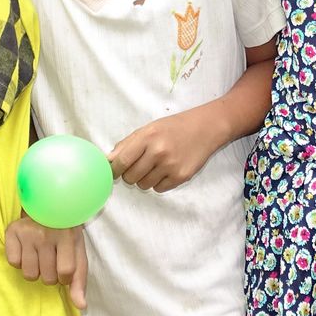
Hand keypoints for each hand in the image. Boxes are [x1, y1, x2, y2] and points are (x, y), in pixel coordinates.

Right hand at [4, 215, 87, 310]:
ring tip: (39, 254)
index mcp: (67, 237)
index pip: (66, 272)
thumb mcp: (78, 252)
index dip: (65, 277)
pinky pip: (13, 262)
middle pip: (47, 277)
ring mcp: (28, 233)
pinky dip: (19, 260)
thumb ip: (80, 280)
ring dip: (35, 269)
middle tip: (51, 257)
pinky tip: (26, 248)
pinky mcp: (12, 231)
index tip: (65, 267)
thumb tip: (80, 306)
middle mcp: (46, 234)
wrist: (47, 206)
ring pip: (29, 274)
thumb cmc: (65, 234)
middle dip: (50, 274)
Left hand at [109, 107, 223, 191]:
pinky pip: (159, 189)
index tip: (112, 173)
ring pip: (144, 185)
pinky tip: (166, 170)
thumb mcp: (150, 128)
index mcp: (148, 137)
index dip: (114, 170)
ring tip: (155, 166)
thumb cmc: (174, 127)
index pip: (122, 161)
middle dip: (130, 175)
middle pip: (131, 177)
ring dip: (145, 179)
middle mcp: (158, 152)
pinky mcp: (181, 177)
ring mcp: (170, 166)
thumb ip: (128, 143)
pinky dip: (159, 183)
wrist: (205, 128)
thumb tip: (109, 159)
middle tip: (139, 166)